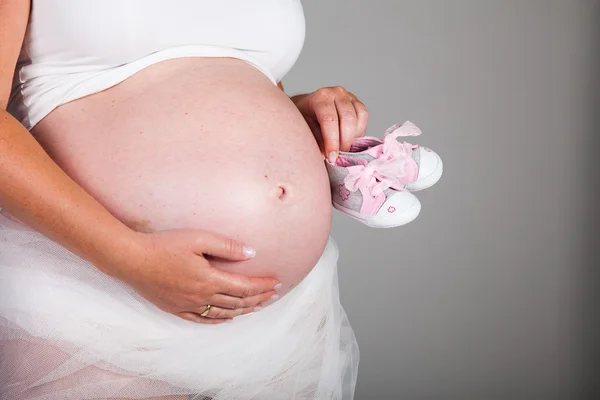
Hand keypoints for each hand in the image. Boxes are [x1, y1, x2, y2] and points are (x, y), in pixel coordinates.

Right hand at [115, 229, 280, 323]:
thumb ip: (227, 246)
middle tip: (273, 295)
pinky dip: (218, 320)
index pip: (244, 287)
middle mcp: (201, 296)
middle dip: (258, 298)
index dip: (263, 285)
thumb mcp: (198, 238)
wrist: (131, 259)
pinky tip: (226, 319)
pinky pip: (202, 319)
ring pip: (223, 313)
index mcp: (209, 279)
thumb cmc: (164, 245)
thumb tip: (252, 252)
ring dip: (243, 310)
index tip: (277, 282)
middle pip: (237, 302)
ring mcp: (188, 305)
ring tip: (258, 306)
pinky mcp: (175, 308)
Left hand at [291, 86, 369, 162]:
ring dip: (353, 136)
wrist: (308, 106)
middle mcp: (336, 93)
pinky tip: (350, 138)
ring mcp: (348, 96)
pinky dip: (359, 130)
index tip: (331, 157)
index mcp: (320, 98)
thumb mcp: (304, 128)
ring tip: (343, 147)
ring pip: (359, 116)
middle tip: (338, 155)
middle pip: (347, 118)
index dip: (332, 141)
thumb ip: (315, 140)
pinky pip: (364, 116)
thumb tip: (325, 156)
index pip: (329, 119)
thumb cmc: (305, 118)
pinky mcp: (357, 102)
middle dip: (344, 141)